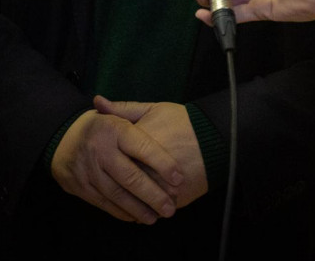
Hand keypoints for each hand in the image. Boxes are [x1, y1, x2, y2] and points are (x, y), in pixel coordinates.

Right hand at [51, 109, 182, 223]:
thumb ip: (137, 115)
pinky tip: (136, 216)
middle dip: (153, 195)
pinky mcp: (80, 186)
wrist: (61, 138)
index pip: (142, 147)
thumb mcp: (117, 114)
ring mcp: (88, 170)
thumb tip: (162, 115)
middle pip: (130, 177)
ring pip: (118, 195)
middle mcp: (100, 149)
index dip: (162, 163)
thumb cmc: (101, 127)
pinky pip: (104, 203)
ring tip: (157, 216)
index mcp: (113, 128)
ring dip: (139, 209)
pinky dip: (122, 212)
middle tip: (171, 207)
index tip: (179, 178)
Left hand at [93, 97, 207, 208]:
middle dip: (114, 188)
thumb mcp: (153, 109)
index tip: (100, 165)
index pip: (112, 158)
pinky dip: (148, 211)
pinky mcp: (175, 198)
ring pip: (137, 201)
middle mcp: (147, 166)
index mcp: (137, 142)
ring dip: (130, 204)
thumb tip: (97, 102)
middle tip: (107, 188)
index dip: (106, 164)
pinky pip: (155, 210)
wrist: (216, 139)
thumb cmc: (183, 122)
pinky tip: (143, 209)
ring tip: (125, 203)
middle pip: (122, 183)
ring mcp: (161, 185)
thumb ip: (124, 109)